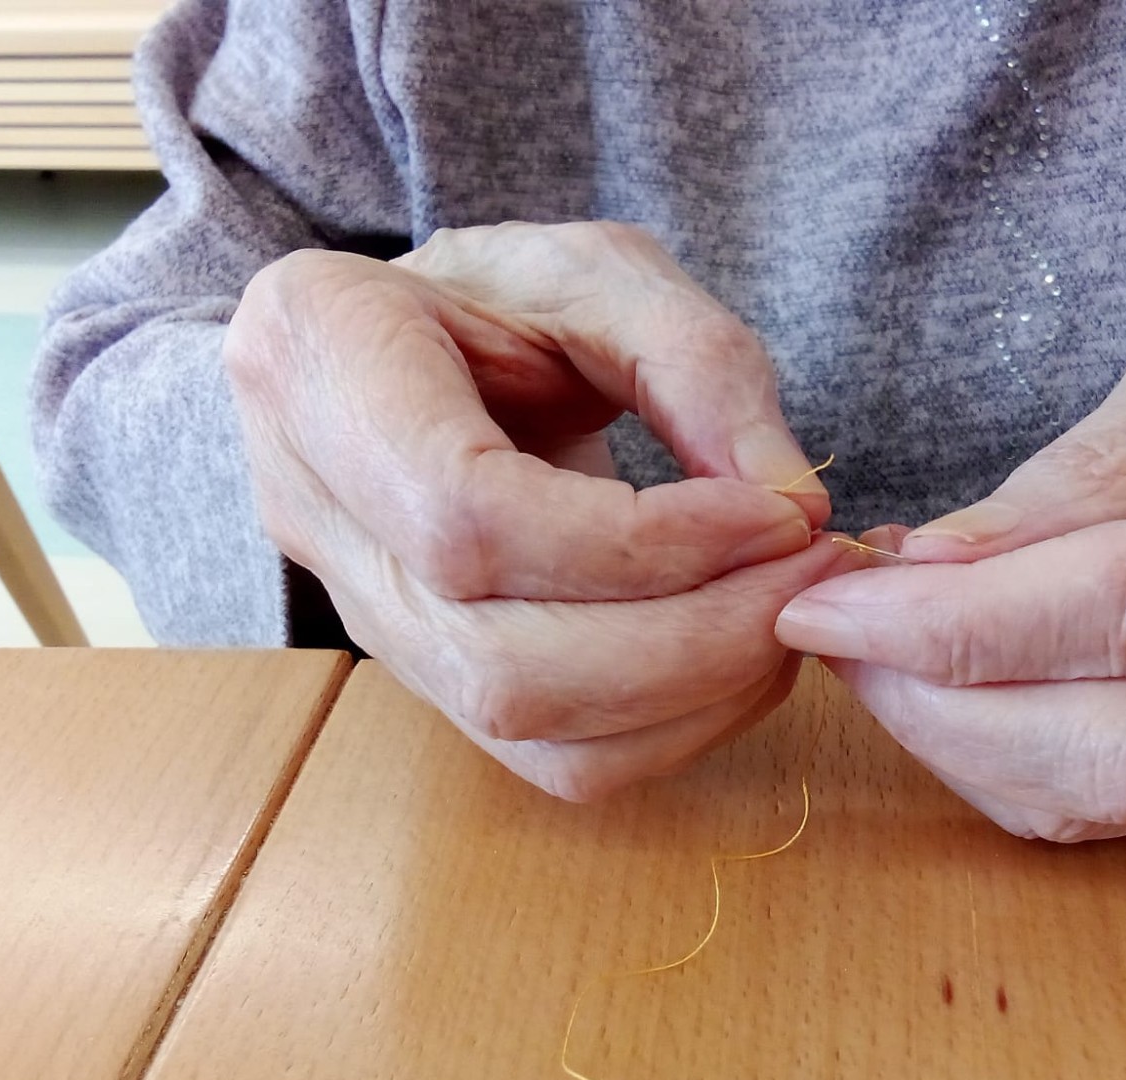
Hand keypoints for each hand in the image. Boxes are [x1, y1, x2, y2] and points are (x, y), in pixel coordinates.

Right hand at [226, 222, 848, 799]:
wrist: (420, 352)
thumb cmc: (501, 296)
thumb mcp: (602, 273)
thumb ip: (700, 365)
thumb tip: (792, 504)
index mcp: (319, 360)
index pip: (470, 516)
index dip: (645, 543)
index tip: (778, 513)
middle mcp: (312, 512)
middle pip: (499, 663)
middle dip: (691, 640)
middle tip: (813, 572)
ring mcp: (361, 615)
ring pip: (525, 728)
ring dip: (696, 692)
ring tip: (789, 608)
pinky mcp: (430, 683)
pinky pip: (553, 760)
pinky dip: (676, 726)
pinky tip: (743, 653)